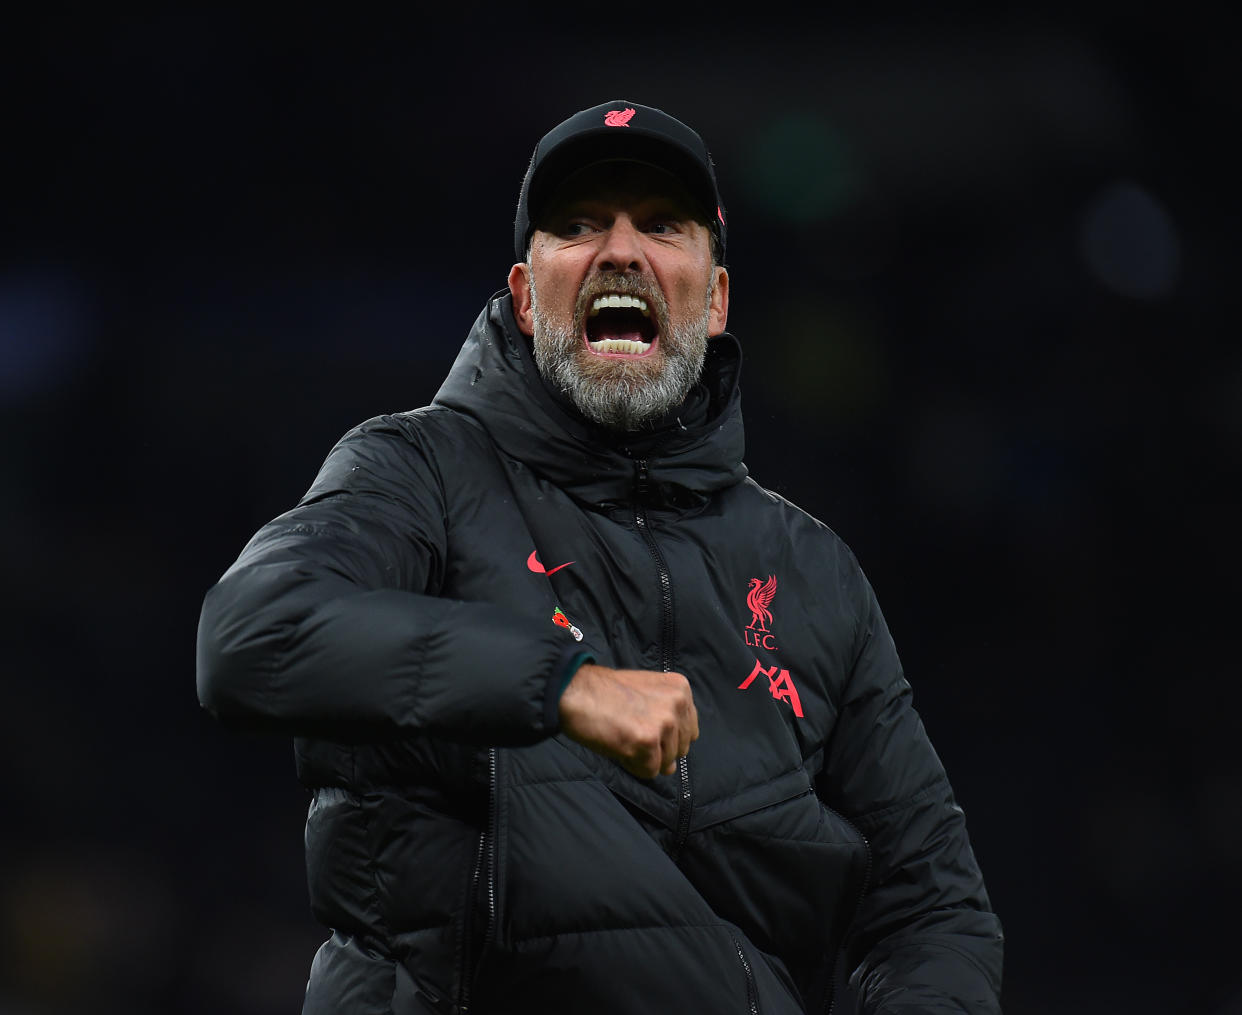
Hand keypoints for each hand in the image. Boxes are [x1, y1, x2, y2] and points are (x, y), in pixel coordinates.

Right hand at [558, 664, 698, 778]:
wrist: (573, 691)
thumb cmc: (604, 694)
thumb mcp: (646, 697)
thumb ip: (666, 725)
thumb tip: (672, 768)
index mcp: (680, 689)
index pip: (689, 731)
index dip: (665, 737)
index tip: (643, 726)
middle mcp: (677, 703)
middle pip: (679, 749)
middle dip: (656, 750)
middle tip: (630, 731)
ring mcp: (665, 722)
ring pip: (665, 763)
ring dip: (643, 757)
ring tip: (623, 735)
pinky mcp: (648, 741)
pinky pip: (648, 771)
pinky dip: (632, 765)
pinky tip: (618, 744)